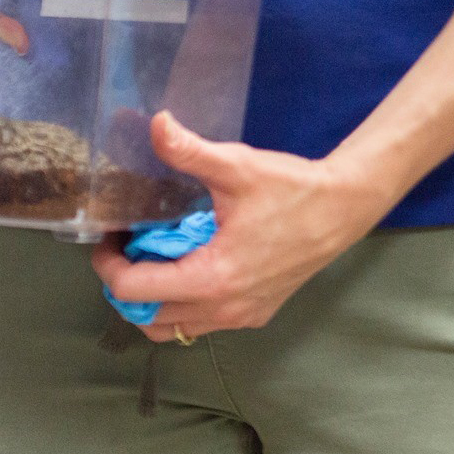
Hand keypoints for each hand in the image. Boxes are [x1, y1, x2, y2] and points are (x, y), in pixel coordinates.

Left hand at [93, 112, 391, 340]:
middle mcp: (223, 308)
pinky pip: (199, 324)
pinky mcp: (253, 314)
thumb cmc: (293, 189)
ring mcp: (239, 316)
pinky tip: (183, 267)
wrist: (346, 207)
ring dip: (150, 301)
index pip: (133, 291)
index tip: (109, 239)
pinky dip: (179, 305)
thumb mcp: (236, 167)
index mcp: (212, 278)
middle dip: (124, 287)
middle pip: (145, 318)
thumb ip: (189, 151)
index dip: (108, 266)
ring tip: (150, 261)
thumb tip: (156, 124)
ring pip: (172, 329)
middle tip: (125, 250)